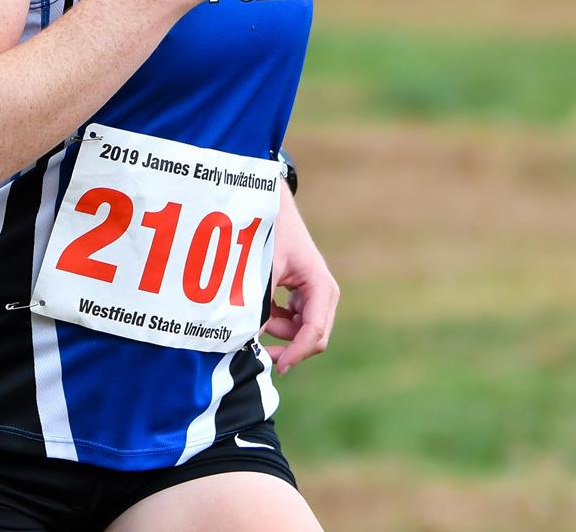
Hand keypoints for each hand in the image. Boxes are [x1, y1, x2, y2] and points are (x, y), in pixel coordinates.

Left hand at [263, 187, 336, 374]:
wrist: (271, 207)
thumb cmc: (270, 233)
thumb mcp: (263, 269)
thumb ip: (260, 305)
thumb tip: (251, 339)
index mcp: (321, 286)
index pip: (315, 331)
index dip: (297, 353)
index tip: (278, 368)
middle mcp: (324, 294)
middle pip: (313, 337)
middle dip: (288, 347)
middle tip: (260, 354)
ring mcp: (315, 295)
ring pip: (301, 331)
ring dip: (278, 331)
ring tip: (255, 312)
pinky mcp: (304, 295)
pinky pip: (293, 320)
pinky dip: (276, 320)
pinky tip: (261, 307)